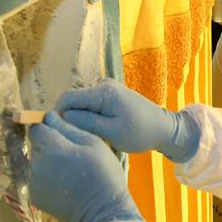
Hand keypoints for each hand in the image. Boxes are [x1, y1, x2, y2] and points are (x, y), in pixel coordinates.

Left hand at [27, 111, 142, 221]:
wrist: (103, 211)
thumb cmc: (103, 174)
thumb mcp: (93, 143)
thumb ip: (67, 128)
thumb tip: (49, 116)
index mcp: (51, 148)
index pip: (37, 128)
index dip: (49, 128)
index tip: (63, 135)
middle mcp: (37, 165)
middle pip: (37, 146)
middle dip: (50, 147)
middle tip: (73, 158)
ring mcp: (33, 183)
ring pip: (36, 163)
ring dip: (49, 163)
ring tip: (71, 173)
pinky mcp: (35, 196)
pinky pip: (37, 179)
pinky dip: (48, 179)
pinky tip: (65, 185)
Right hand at [56, 79, 199, 161]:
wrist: (163, 128)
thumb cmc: (139, 133)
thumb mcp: (111, 132)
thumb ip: (86, 122)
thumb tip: (62, 116)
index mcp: (102, 91)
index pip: (67, 98)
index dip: (59, 115)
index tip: (61, 133)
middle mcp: (103, 84)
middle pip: (73, 101)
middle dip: (72, 118)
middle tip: (80, 138)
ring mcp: (107, 87)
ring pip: (81, 104)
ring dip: (82, 119)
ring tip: (94, 135)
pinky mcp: (110, 94)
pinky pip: (91, 104)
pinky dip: (90, 116)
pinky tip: (100, 129)